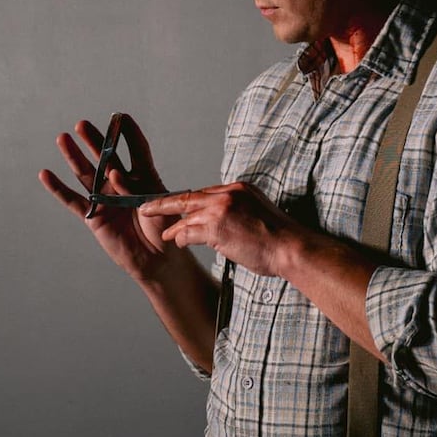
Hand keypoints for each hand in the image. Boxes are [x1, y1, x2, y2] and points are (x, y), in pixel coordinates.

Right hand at [38, 115, 187, 282]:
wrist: (157, 258)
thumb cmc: (164, 230)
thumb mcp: (155, 204)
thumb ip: (134, 188)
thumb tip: (113, 173)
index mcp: (144, 177)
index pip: (136, 150)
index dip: (129, 134)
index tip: (121, 116)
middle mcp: (122, 184)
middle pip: (106, 157)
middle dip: (95, 140)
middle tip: (83, 124)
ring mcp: (106, 198)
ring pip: (86, 173)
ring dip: (74, 156)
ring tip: (63, 138)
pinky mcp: (93, 215)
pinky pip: (72, 200)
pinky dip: (58, 188)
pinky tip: (46, 174)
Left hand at [141, 182, 302, 277]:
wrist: (290, 247)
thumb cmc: (279, 238)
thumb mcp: (258, 212)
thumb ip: (238, 210)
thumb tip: (223, 220)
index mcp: (240, 188)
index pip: (206, 192)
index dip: (189, 201)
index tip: (176, 203)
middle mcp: (228, 194)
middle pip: (188, 197)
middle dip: (164, 203)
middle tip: (146, 207)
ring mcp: (221, 209)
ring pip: (186, 216)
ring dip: (175, 228)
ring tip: (166, 235)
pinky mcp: (216, 226)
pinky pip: (188, 231)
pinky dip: (181, 238)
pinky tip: (180, 243)